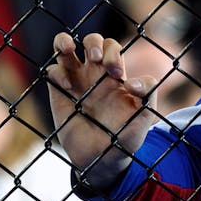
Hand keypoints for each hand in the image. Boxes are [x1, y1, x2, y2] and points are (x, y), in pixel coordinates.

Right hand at [47, 33, 158, 187]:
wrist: (103, 159)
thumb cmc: (125, 136)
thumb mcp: (145, 116)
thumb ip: (149, 93)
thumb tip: (131, 82)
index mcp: (114, 75)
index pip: (112, 47)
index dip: (113, 52)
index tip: (116, 73)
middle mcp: (94, 74)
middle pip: (91, 41)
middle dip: (93, 42)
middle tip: (97, 59)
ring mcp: (75, 82)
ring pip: (63, 48)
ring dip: (63, 41)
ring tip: (68, 47)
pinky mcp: (59, 93)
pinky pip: (52, 71)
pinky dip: (57, 72)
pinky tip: (67, 87)